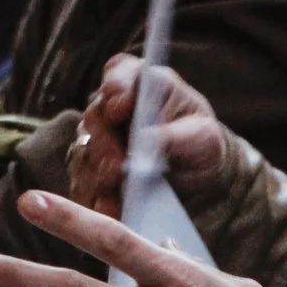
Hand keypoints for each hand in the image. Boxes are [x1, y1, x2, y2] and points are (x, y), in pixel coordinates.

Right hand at [66, 55, 228, 218]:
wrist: (193, 174)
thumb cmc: (199, 142)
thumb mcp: (203, 137)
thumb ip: (180, 135)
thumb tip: (150, 139)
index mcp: (140, 81)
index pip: (120, 73)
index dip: (117, 87)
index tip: (120, 107)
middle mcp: (110, 105)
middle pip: (95, 117)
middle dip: (104, 145)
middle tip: (116, 167)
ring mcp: (95, 136)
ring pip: (84, 153)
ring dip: (96, 178)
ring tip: (111, 201)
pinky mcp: (89, 167)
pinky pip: (82, 182)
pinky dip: (93, 199)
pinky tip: (106, 212)